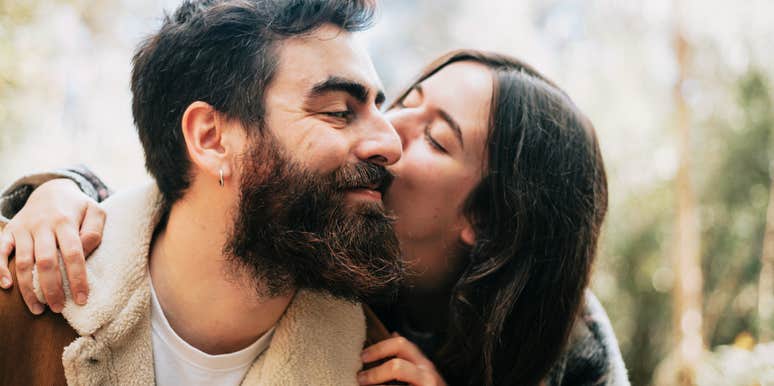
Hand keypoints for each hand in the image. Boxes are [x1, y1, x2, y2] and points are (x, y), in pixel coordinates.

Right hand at [0, 179, 104, 313]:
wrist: (51, 189)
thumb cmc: (77, 207)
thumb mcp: (95, 212)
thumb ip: (94, 231)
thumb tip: (85, 252)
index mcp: (65, 222)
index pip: (73, 254)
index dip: (77, 278)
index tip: (81, 299)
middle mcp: (42, 225)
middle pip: (46, 262)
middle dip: (51, 289)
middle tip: (58, 308)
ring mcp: (24, 229)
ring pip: (22, 262)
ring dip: (28, 288)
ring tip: (38, 308)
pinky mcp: (10, 231)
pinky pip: (0, 250)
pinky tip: (6, 286)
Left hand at [358, 333, 446, 385]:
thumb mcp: (420, 369)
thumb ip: (406, 355)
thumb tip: (391, 333)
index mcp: (421, 362)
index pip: (400, 344)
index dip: (379, 348)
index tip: (363, 356)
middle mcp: (425, 373)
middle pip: (396, 366)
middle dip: (375, 373)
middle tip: (361, 378)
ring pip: (395, 381)